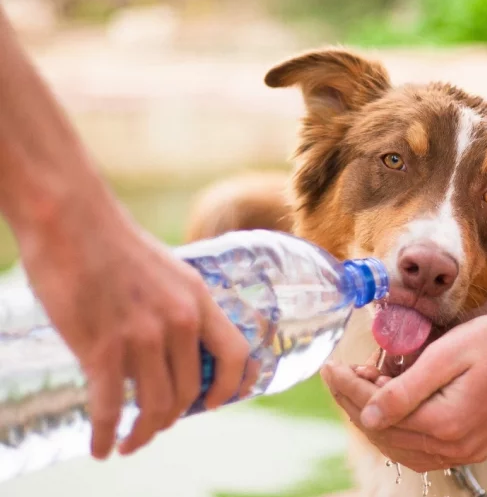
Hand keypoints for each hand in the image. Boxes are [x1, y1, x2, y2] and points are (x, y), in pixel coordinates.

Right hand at [17, 206, 252, 458]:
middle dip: (175, 416)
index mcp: (198, 299)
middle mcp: (179, 320)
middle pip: (191, 390)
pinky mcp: (102, 347)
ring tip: (131, 441)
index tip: (216, 403)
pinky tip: (102, 447)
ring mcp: (143, 336)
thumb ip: (177, 306)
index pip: (236, 354)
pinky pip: (111, 408)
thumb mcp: (167, 271)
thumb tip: (174, 344)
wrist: (71, 219)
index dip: (232, 386)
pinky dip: (107, 435)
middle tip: (157, 424)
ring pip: (156, 405)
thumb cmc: (113, 242)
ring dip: (144, 432)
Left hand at [321, 312, 486, 471]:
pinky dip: (399, 433)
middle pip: (386, 434)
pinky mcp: (471, 447)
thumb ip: (404, 390)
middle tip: (341, 374)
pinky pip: (422, 451)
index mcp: (445, 424)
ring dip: (375, 420)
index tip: (330, 367)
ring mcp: (465, 452)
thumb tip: (367, 416)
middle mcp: (454, 447)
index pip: (379, 413)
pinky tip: (388, 410)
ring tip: (361, 387)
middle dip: (356, 403)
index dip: (349, 389)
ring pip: (401, 448)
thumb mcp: (445, 356)